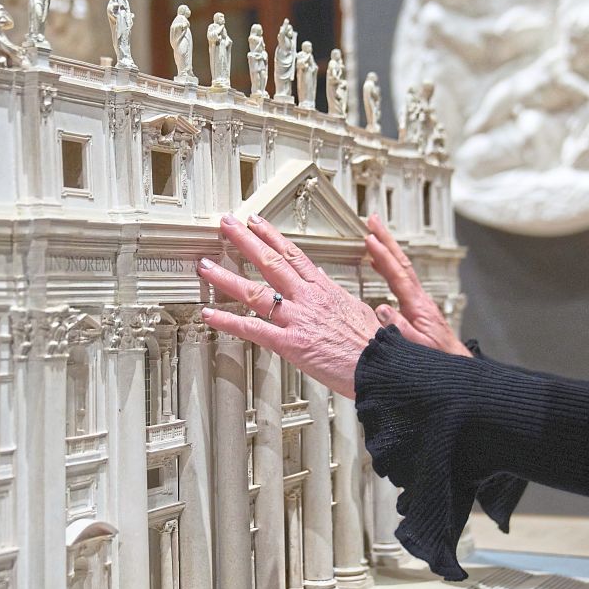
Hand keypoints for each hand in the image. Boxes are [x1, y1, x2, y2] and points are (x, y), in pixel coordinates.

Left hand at [198, 214, 381, 397]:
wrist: (382, 366)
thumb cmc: (374, 344)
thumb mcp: (355, 307)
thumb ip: (331, 291)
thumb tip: (318, 275)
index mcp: (324, 289)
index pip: (293, 254)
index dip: (271, 235)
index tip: (255, 222)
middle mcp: (308, 299)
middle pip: (271, 262)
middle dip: (244, 241)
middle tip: (226, 224)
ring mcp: (298, 320)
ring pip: (256, 292)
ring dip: (226, 278)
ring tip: (205, 266)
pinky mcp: (291, 344)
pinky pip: (253, 330)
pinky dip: (229, 321)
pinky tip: (209, 314)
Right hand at [365, 213, 471, 356]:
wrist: (454, 366)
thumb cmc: (436, 359)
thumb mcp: (416, 347)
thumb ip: (399, 328)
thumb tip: (381, 308)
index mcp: (418, 306)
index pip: (398, 274)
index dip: (383, 255)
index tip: (370, 238)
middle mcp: (419, 299)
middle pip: (401, 262)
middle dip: (387, 240)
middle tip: (374, 220)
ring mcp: (419, 301)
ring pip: (402, 268)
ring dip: (388, 250)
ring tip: (373, 235)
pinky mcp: (417, 307)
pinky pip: (400, 280)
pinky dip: (388, 267)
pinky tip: (378, 264)